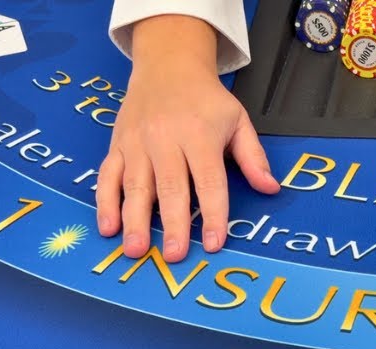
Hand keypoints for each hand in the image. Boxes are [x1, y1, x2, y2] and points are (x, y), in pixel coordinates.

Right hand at [96, 15, 279, 262]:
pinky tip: (107, 227)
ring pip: (135, 185)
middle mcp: (166, 139)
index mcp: (200, 135)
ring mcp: (137, 142)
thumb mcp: (238, 121)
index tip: (215, 243)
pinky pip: (108, 175)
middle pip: (170, 187)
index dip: (214, 214)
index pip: (209, 181)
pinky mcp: (117, 144)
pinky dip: (105, 201)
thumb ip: (254, 157)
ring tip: (136, 251)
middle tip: (174, 256)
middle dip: (173, 223)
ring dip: (134, 220)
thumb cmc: (207, 100)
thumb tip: (271, 189)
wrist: (168, 65)